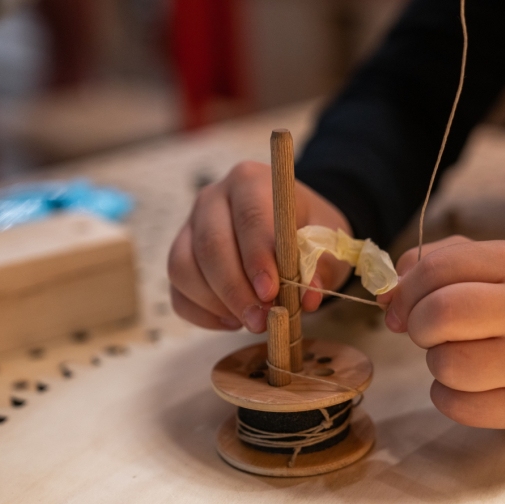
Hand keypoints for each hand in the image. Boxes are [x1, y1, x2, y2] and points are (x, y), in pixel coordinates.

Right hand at [168, 161, 352, 332]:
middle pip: (211, 245)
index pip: (249, 217)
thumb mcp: (325, 241)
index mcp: (251, 181)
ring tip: (252, 321)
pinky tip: (233, 321)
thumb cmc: (308, 230)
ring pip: (185, 269)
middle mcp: (213, 198)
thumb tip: (308, 297)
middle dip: (236, 290)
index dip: (257, 258)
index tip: (271, 292)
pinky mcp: (179, 257)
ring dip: (218, 304)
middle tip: (261, 321)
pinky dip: (203, 315)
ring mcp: (190, 227)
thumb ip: (319, 266)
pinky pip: (179, 292)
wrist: (290, 227)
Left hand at [378, 236, 504, 429]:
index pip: (437, 270)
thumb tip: (386, 296)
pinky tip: (469, 382)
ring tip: (458, 353)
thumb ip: (425, 265)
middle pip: (440, 315)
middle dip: (418, 325)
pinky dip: (448, 395)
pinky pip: (456, 406)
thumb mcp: (478, 263)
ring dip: (436, 361)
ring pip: (446, 365)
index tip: (401, 304)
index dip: (405, 290)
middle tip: (428, 330)